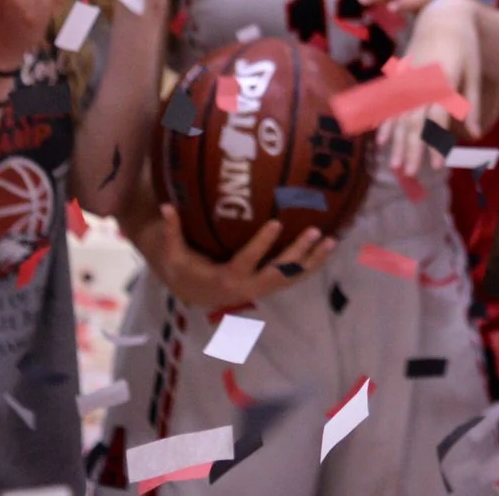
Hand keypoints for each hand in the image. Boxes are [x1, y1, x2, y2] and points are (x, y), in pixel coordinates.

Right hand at [142, 204, 335, 310]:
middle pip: (277, 274)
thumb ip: (171, 231)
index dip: (261, 245)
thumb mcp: (172, 253)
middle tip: (315, 230)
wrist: (191, 292)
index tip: (277, 223)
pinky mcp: (269, 285)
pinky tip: (328, 248)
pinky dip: (311, 265)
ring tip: (332, 240)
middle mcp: (246, 288)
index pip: (246, 262)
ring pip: (290, 278)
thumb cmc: (182, 268)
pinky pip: (293, 277)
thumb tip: (165, 207)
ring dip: (312, 261)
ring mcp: (260, 289)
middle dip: (297, 255)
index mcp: (224, 280)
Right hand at [381, 0, 480, 180]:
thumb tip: (476, 134)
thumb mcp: (474, 72)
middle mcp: (422, 83)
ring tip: (396, 165)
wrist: (443, 16)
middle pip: (415, 122)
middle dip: (412, 150)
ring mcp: (408, 80)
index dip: (436, 144)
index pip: (438, 119)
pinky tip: (382, 140)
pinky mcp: (401, 77)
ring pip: (400, 116)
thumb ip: (472, 104)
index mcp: (444, 82)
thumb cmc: (465, 46)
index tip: (436, 167)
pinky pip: (390, 104)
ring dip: (397, 142)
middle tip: (411, 174)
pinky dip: (385, 122)